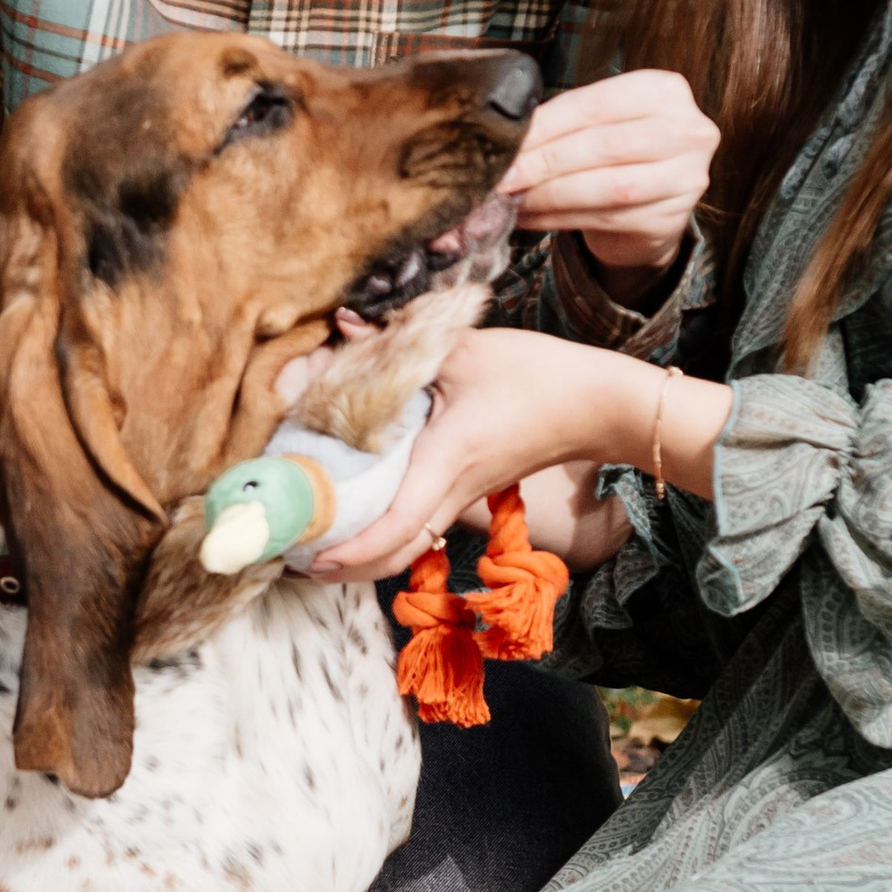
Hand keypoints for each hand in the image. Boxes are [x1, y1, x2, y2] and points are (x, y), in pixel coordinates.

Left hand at [309, 329, 675, 582]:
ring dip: (363, 554)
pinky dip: (385, 532)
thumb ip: (399, 341)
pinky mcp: (470, 490)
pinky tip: (360, 513)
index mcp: (445, 461)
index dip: (353, 550)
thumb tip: (342, 325)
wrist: (597, 405)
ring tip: (317, 544)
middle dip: (345, 567)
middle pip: (395, 554)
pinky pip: (420, 524)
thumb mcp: (465, 349)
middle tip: (294, 560)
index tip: (312, 558)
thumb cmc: (537, 376)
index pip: (396, 525)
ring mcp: (463, 496)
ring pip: (407, 544)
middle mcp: (452, 489)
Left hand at [501, 70, 718, 292]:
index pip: (596, 103)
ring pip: (606, 187)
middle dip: (545, 161)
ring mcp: (686, 178)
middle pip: (603, 145)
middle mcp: (688, 131)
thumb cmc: (619, 156)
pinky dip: (560, 219)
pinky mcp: (672, 219)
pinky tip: (531, 217)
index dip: (547, 123)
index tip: (505, 138)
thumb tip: (506, 136)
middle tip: (504, 175)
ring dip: (549, 195)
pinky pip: (606, 218)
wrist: (651, 208)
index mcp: (666, 91)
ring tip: (512, 199)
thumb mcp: (600, 124)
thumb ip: (565, 122)